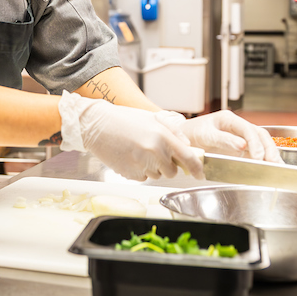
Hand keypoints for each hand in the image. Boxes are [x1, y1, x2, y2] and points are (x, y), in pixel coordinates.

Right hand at [58, 92, 201, 180]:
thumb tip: (187, 144)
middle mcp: (153, 152)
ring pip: (157, 176)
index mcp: (162, 136)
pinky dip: (140, 171)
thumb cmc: (124, 119)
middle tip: (155, 152)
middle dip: (167, 166)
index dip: (196, 168)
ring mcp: (141, 164)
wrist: (96, 125)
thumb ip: (173, 131)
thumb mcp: (152, 118)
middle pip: (172, 172)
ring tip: (139, 152)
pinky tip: (131, 157)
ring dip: (153, 168)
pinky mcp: (129, 174)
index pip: (187, 158)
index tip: (200, 173)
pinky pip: (143, 177)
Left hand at [155, 110, 281, 162]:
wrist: (182, 137)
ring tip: (277, 165)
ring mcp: (240, 134)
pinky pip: (258, 148)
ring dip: (270, 152)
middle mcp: (236, 124)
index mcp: (226, 119)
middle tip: (269, 162)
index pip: (246, 129)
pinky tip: (273, 165)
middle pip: (258, 133)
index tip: (255, 156)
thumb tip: (242, 146)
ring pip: (261, 140)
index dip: (252, 142)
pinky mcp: (242, 145)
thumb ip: (223, 140)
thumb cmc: (191, 135)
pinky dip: (267, 156)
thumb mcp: (204, 136)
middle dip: (266, 148)